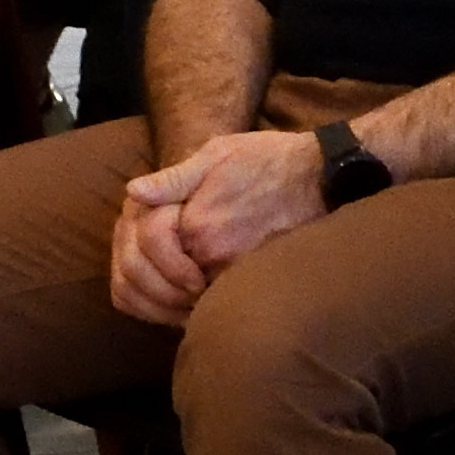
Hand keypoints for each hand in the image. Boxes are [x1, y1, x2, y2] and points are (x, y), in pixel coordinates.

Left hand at [111, 128, 326, 325]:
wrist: (320, 177)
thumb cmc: (268, 159)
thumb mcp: (216, 153)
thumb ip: (172, 178)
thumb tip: (133, 192)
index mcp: (196, 222)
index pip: (147, 242)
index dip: (144, 237)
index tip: (154, 230)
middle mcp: (212, 254)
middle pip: (160, 276)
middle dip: (154, 270)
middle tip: (158, 261)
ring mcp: (234, 272)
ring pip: (185, 296)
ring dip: (174, 292)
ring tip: (176, 278)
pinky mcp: (253, 281)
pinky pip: (213, 302)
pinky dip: (199, 301)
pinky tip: (200, 286)